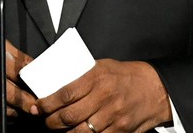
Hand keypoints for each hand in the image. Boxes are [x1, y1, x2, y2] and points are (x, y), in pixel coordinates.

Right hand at [0, 34, 36, 123]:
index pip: (21, 72)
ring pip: (7, 109)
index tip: (42, 85)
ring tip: (26, 108)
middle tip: (39, 103)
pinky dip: (6, 117)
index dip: (34, 81)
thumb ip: (14, 54)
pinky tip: (11, 112)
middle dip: (31, 102)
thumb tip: (33, 65)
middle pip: (16, 94)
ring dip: (20, 111)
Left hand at [33, 59, 171, 132]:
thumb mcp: (103, 66)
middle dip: (51, 122)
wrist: (155, 89)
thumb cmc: (126, 76)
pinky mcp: (120, 130)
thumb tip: (57, 84)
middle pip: (69, 116)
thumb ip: (82, 75)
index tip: (38, 106)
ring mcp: (112, 116)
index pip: (65, 93)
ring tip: (58, 129)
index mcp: (97, 77)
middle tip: (45, 120)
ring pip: (80, 131)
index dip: (47, 103)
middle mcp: (104, 97)